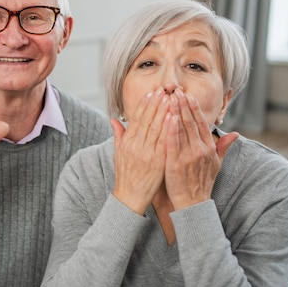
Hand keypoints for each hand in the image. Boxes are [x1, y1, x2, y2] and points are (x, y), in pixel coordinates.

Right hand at [111, 89, 169, 214]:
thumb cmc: (125, 176)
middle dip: (156, 103)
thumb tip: (113, 120)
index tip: (151, 93)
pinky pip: (164, 141)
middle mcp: (136, 145)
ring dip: (164, 111)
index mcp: (127, 142)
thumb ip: (118, 135)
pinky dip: (168, 128)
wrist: (130, 197)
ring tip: (170, 98)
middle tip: (163, 89)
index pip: (137, 118)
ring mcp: (147, 153)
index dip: (144, 104)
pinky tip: (174, 117)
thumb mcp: (118, 154)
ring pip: (156, 128)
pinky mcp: (157, 161)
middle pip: (147, 119)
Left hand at [163, 90, 237, 208]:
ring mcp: (188, 156)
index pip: (201, 123)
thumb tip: (236, 133)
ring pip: (182, 129)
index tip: (188, 95)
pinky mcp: (176, 163)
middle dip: (183, 104)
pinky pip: (173, 143)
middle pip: (191, 122)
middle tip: (176, 90)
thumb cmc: (202, 183)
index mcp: (208, 148)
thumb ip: (223, 147)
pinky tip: (167, 117)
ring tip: (170, 97)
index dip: (194, 108)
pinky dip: (171, 129)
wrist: (193, 204)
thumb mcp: (217, 164)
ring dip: (176, 111)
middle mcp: (200, 149)